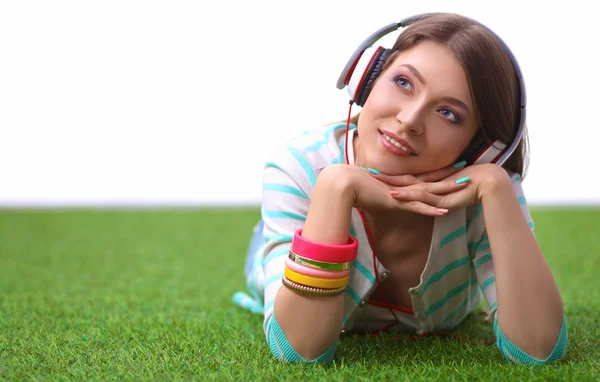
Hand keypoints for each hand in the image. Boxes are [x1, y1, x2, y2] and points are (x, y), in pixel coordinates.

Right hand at [342, 163, 468, 215]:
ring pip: (429, 191)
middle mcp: (403, 185)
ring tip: (465, 187)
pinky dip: (430, 209)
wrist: (343, 182)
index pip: (423, 175)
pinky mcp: (395, 201)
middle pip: (431, 180)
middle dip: (450, 177)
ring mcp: (400, 193)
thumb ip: (379, 191)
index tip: (454, 167)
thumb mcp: (371, 188)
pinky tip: (444, 211)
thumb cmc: (353, 184)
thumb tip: (380, 193)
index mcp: (399, 181)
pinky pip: (416, 207)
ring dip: (447, 190)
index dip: (439, 172)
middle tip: (469, 172)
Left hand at [384, 163, 510, 210]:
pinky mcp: (438, 196)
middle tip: (367, 173)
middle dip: (384, 177)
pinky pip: (419, 197)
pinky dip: (406, 196)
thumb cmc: (472, 187)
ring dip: (389, 184)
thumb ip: (440, 196)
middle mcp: (429, 183)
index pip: (408, 178)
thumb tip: (433, 201)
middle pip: (402, 179)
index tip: (377, 173)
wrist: (488, 182)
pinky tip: (394, 196)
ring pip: (407, 186)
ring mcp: (433, 189)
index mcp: (430, 181)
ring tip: (373, 181)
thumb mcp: (451, 193)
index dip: (392, 176)